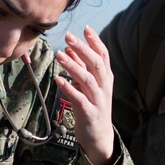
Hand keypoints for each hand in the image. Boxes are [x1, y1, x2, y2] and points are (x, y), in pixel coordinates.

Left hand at [54, 26, 115, 164]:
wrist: (99, 136)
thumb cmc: (92, 106)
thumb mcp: (87, 85)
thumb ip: (80, 66)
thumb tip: (69, 47)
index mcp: (106, 78)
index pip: (103, 55)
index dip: (95, 41)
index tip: (85, 28)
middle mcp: (104, 86)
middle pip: (96, 63)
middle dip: (83, 48)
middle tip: (68, 36)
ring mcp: (98, 100)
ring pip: (88, 79)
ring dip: (73, 65)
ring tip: (59, 54)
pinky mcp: (89, 112)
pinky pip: (79, 98)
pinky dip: (68, 88)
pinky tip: (58, 79)